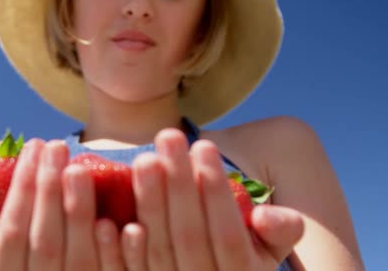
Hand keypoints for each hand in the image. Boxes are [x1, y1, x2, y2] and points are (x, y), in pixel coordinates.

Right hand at [0, 139, 125, 269]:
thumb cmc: (24, 253)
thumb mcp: (0, 247)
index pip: (12, 232)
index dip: (21, 188)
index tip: (34, 146)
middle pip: (45, 241)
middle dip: (49, 190)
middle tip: (57, 146)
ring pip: (77, 257)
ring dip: (78, 210)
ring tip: (79, 168)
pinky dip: (108, 249)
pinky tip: (108, 220)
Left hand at [122, 129, 303, 269]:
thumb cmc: (242, 250)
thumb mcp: (268, 246)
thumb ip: (279, 231)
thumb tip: (267, 216)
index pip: (230, 236)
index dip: (217, 192)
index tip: (204, 145)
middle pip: (190, 237)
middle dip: (179, 184)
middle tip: (169, 135)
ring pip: (158, 251)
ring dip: (149, 204)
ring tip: (144, 158)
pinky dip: (117, 250)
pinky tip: (108, 218)